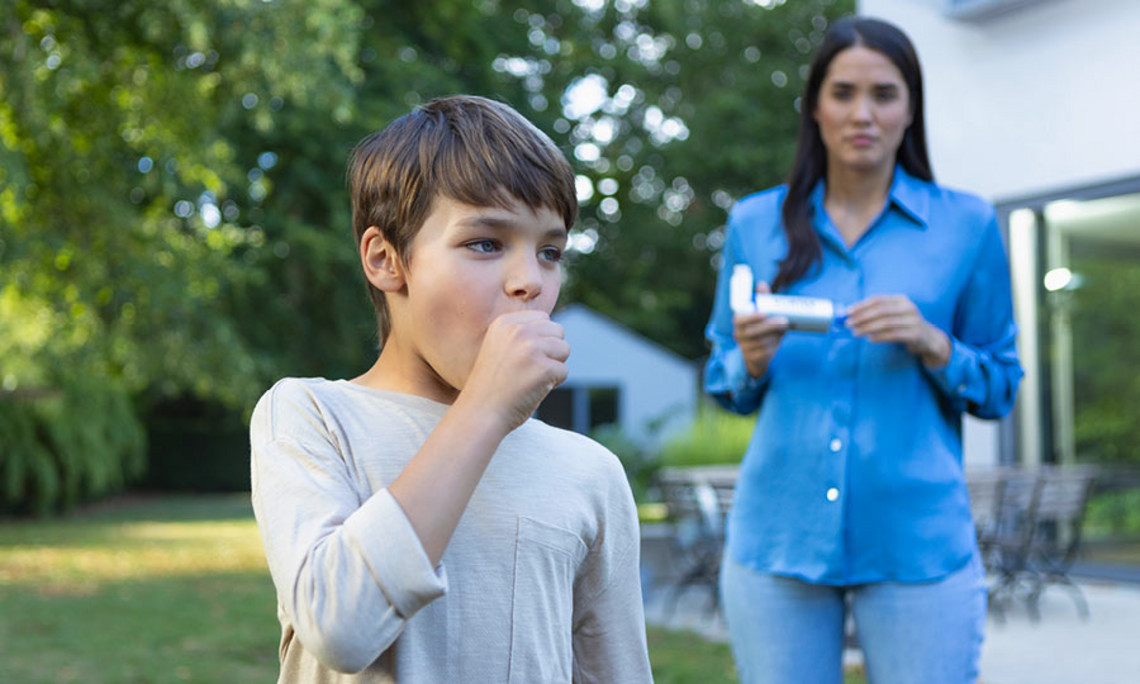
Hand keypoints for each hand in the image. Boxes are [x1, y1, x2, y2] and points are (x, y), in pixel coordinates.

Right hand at [461, 310, 569, 432]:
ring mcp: (532, 348)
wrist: (480, 412)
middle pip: (557, 331)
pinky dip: (554, 384)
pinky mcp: (544, 368)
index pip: (543, 318)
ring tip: (531, 379)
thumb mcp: (500, 347)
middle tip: (529, 370)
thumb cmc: (492, 384)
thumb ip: (523, 334)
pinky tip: (533, 390)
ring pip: (564, 349)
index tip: (523, 358)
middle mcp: (518, 331)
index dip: (540, 340)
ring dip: (554, 366)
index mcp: (505, 323)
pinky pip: (563, 371)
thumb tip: (556, 330)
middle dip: (551, 351)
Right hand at [733, 281, 787, 378]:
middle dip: (769, 326)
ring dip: (774, 335)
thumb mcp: (760, 313)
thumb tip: (761, 284)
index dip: (751, 317)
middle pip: (752, 332)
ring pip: (761, 342)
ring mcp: (746, 348)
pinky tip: (779, 339)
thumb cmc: (759, 328)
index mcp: (738, 323)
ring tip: (785, 328)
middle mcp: (739, 336)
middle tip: (784, 320)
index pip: (739, 320)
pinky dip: (774, 345)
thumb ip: (761, 299)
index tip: (764, 313)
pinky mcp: (754, 358)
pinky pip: (765, 352)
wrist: (756, 354)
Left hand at [845, 295, 950, 366]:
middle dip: (862, 317)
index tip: (847, 312)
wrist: (928, 339)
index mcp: (901, 300)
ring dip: (867, 328)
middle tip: (848, 324)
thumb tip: (851, 314)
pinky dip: (879, 337)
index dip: (861, 305)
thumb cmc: (904, 325)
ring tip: (855, 333)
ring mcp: (913, 321)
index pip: (878, 300)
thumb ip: (875, 313)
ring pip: (885, 323)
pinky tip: (870, 339)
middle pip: (880, 311)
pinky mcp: (915, 334)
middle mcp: (908, 307)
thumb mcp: (893, 315)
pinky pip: (893, 335)